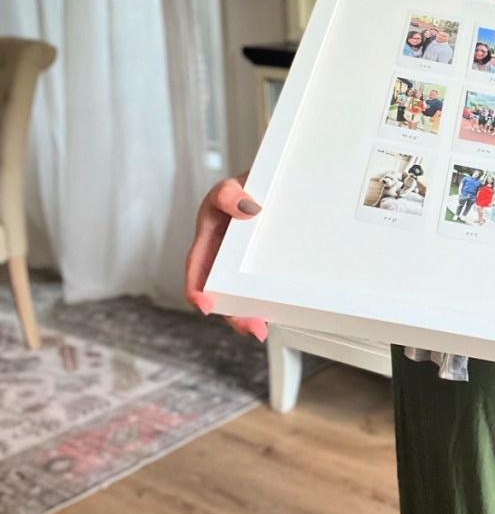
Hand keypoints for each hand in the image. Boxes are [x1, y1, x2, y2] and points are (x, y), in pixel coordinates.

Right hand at [184, 173, 267, 340]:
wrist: (269, 184)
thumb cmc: (244, 187)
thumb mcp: (230, 186)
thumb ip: (229, 194)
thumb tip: (247, 208)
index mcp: (208, 239)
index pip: (198, 268)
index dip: (197, 289)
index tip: (204, 305)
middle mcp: (222, 257)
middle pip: (221, 292)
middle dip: (231, 313)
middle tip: (251, 327)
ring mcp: (242, 264)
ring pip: (242, 295)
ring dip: (250, 313)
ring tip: (261, 329)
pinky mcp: (262, 266)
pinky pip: (262, 287)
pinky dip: (267, 302)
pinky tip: (278, 314)